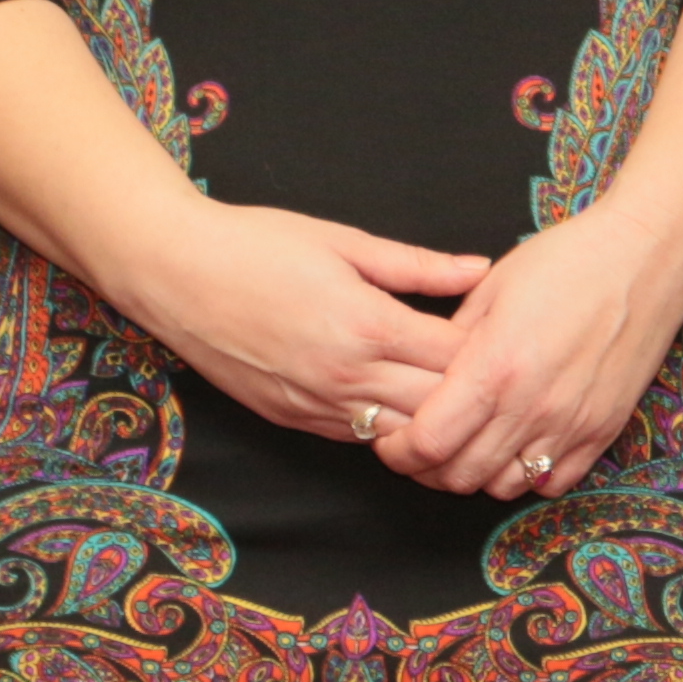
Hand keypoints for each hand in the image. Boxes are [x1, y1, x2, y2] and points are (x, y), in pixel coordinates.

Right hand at [100, 195, 483, 446]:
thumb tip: (480, 269)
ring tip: (459, 405)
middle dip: (472, 397)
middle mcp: (346, 376)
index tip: (509, 339)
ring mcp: (317, 405)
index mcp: (368, 325)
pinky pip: (359, 439)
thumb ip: (417, 266)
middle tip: (498, 379)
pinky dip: (389, 430)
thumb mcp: (344, 242)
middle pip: (438, 407)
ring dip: (432, 423)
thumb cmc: (256, 245)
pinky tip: (406, 412)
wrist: (174, 273)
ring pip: (401, 436)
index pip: (456, 360)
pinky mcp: (293, 419)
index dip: (490, 354)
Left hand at [378, 192, 682, 501]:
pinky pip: (553, 482)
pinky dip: (527, 476)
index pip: (428, 442)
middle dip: (428, 469)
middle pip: (460, 475)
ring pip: (504, 486)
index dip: (398, 452)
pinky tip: (518, 448)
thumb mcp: (491, 289)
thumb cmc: (566, 262)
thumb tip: (422, 376)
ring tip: (469, 449)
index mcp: (495, 367)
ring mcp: (571, 424)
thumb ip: (450, 341)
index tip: (390, 442)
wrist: (644, 257)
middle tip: (421, 449)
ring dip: (477, 476)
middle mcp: (532, 406)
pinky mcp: (603, 431)